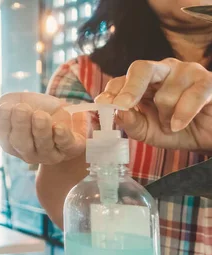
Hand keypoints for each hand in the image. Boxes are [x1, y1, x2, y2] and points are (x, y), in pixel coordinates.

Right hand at [0, 92, 88, 163]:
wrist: (65, 113)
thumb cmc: (36, 109)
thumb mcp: (15, 103)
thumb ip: (1, 110)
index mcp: (12, 143)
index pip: (4, 136)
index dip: (3, 123)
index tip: (5, 107)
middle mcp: (29, 152)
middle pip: (22, 143)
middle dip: (21, 126)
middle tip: (21, 108)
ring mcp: (49, 153)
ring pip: (43, 145)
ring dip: (40, 130)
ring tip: (40, 115)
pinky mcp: (70, 149)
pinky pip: (65, 145)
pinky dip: (61, 136)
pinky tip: (58, 127)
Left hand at [96, 58, 211, 149]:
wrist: (207, 137)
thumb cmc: (175, 129)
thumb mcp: (147, 132)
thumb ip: (131, 123)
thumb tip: (118, 113)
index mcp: (143, 82)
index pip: (122, 79)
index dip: (112, 91)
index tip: (102, 103)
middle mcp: (163, 71)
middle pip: (141, 69)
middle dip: (130, 89)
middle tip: (123, 105)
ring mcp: (186, 72)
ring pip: (165, 94)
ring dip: (166, 117)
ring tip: (172, 124)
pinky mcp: (208, 81)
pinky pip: (191, 96)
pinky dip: (183, 114)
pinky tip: (179, 125)